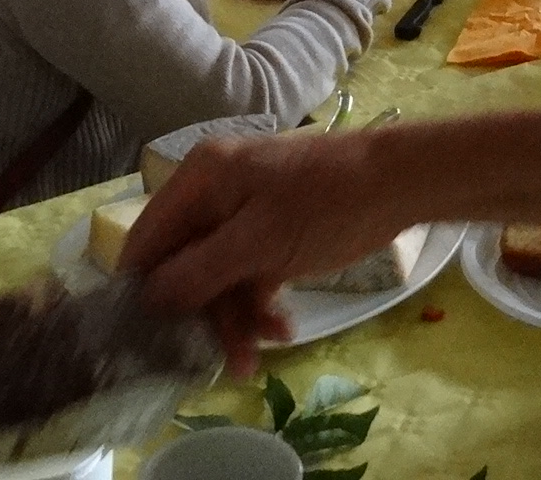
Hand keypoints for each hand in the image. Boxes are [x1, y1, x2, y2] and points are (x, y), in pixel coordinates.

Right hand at [121, 131, 409, 370]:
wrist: (397, 184)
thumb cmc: (325, 204)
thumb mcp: (257, 242)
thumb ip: (198, 272)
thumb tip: (147, 300)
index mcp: (200, 180)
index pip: (148, 239)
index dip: (143, 289)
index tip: (146, 342)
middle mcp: (214, 194)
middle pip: (184, 266)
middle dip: (203, 314)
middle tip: (219, 360)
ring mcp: (244, 216)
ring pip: (218, 279)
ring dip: (235, 319)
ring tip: (255, 358)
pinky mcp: (271, 236)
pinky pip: (248, 277)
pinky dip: (259, 306)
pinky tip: (282, 330)